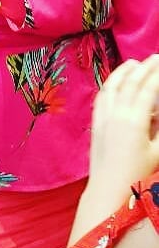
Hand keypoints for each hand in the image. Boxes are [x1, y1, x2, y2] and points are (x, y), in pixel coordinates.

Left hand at [86, 55, 158, 211]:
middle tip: (155, 58)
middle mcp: (116, 114)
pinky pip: (101, 98)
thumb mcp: (158, 153)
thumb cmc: (138, 175)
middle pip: (130, 84)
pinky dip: (109, 85)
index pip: (147, 90)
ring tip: (133, 63)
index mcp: (134, 120)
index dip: (157, 75)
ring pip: (112, 87)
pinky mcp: (95, 123)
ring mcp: (103, 117)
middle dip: (143, 69)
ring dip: (123, 73)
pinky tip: (114, 82)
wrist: (108, 189)